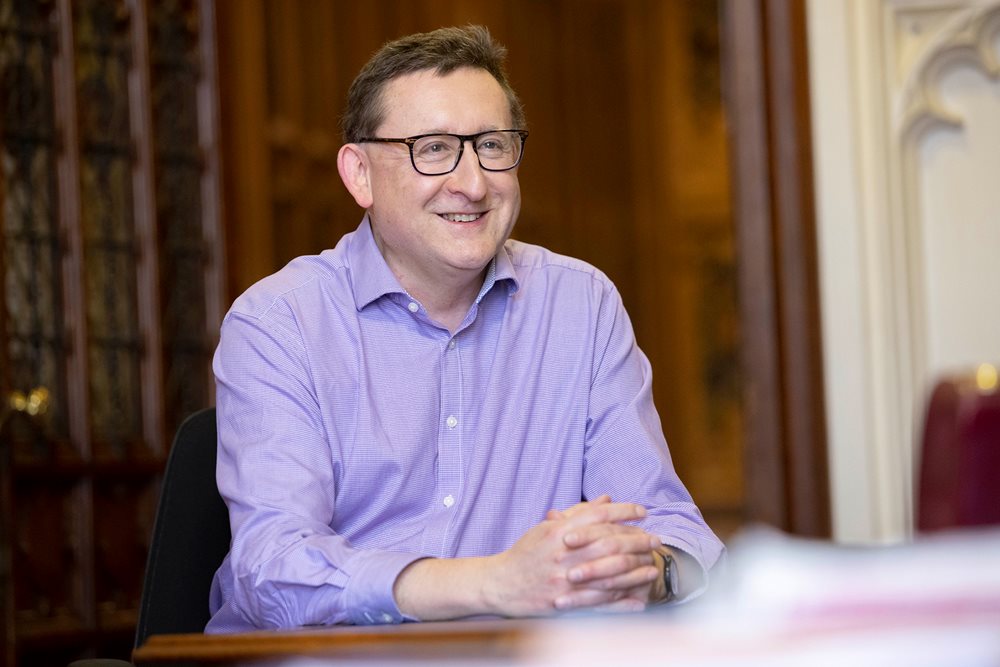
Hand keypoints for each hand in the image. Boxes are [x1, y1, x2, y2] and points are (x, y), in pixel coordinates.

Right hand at [482, 498, 656, 616]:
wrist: (500, 584)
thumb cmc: (525, 553)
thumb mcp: (547, 528)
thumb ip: (577, 514)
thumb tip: (606, 498)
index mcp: (558, 531)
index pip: (597, 515)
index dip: (623, 511)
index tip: (643, 511)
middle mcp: (563, 553)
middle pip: (608, 542)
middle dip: (636, 539)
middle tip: (655, 539)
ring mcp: (564, 579)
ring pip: (607, 574)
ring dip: (634, 571)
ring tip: (653, 567)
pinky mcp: (564, 602)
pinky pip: (599, 603)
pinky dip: (621, 603)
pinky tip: (639, 599)